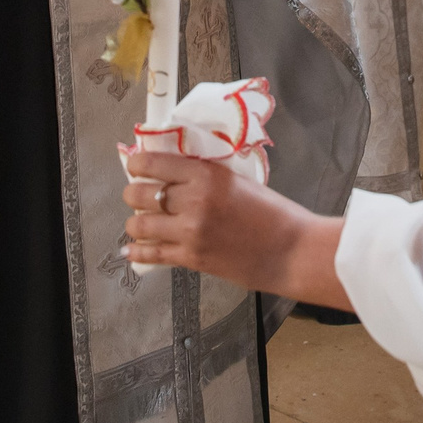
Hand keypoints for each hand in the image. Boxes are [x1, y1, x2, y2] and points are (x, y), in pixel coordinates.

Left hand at [122, 152, 349, 309]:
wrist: (291, 250)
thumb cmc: (271, 212)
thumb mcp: (235, 180)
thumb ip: (203, 175)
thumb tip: (171, 172)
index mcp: (206, 175)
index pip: (155, 163)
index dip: (137, 164)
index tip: (134, 165)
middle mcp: (193, 202)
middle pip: (141, 194)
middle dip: (133, 194)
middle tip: (137, 195)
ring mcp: (190, 232)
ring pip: (140, 225)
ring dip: (135, 223)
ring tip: (139, 222)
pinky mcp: (191, 258)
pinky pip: (152, 254)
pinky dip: (137, 252)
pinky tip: (130, 250)